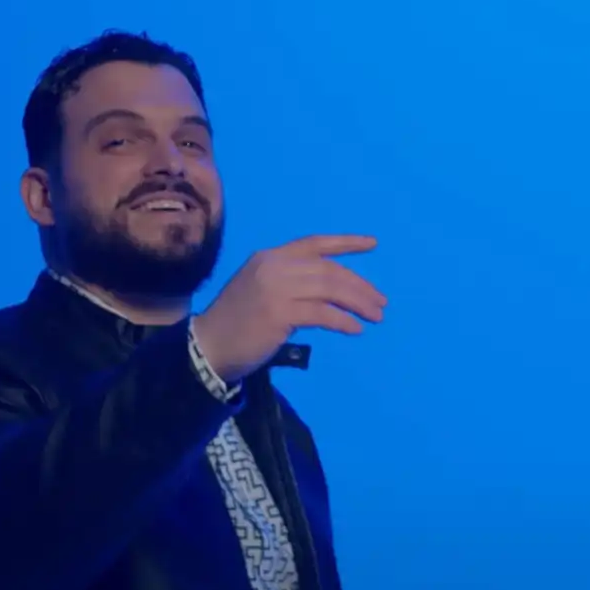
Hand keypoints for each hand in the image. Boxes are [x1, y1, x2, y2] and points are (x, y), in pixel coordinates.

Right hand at [192, 234, 386, 384]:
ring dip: (358, 303)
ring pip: (330, 289)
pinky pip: (323, 314)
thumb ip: (291, 284)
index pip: (314, 243)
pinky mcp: (279, 313)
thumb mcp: (261, 290)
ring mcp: (275, 288)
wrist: (208, 346)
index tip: (373, 244)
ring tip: (376, 317)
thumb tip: (330, 295)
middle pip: (329, 270)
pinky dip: (343, 322)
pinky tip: (355, 330)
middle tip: (381, 303)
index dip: (346, 243)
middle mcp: (273, 266)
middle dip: (360, 286)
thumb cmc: (236, 323)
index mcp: (269, 257)